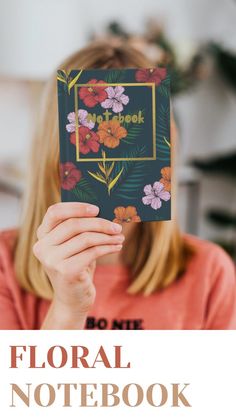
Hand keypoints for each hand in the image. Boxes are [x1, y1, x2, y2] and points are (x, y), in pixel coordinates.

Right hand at [33, 202, 123, 328]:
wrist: (73, 299)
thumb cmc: (77, 265)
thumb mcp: (74, 245)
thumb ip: (80, 228)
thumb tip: (105, 209)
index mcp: (42, 235)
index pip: (54, 211)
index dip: (76, 207)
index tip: (97, 208)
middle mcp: (42, 247)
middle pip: (74, 224)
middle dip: (100, 223)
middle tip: (117, 226)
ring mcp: (52, 260)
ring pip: (86, 238)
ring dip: (107, 236)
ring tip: (120, 237)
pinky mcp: (66, 272)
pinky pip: (92, 252)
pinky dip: (108, 247)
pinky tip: (117, 247)